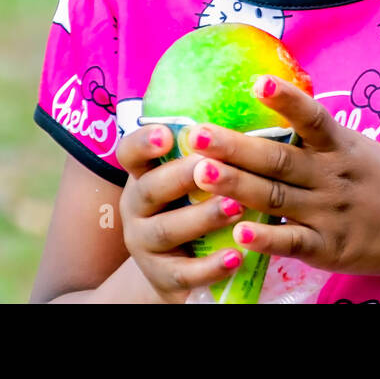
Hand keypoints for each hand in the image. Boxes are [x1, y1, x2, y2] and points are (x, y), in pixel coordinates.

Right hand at [115, 123, 248, 302]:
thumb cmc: (192, 208)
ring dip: (202, 217)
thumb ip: (206, 152)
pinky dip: (211, 266)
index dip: (142, 142)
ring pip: (167, 230)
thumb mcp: (189, 180)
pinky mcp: (163, 278)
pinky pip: (184, 273)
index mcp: (143, 175)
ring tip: (236, 206)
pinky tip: (237, 255)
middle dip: (180, 176)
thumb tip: (250, 100)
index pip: (129, 152)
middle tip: (211, 165)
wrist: (177, 270)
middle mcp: (136, 207)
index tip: (165, 133)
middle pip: (150, 189)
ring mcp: (145, 244)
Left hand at [183, 74, 379, 279]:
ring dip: (237, 184)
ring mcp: (329, 213)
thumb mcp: (359, 148)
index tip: (257, 81)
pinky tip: (239, 234)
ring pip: (276, 196)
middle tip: (195, 133)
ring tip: (201, 172)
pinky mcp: (329, 248)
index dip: (286, 99)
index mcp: (340, 147)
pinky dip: (266, 238)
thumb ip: (319, 135)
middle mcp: (332, 177)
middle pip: (278, 158)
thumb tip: (277, 102)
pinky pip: (293, 242)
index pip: (312, 117)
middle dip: (234, 145)